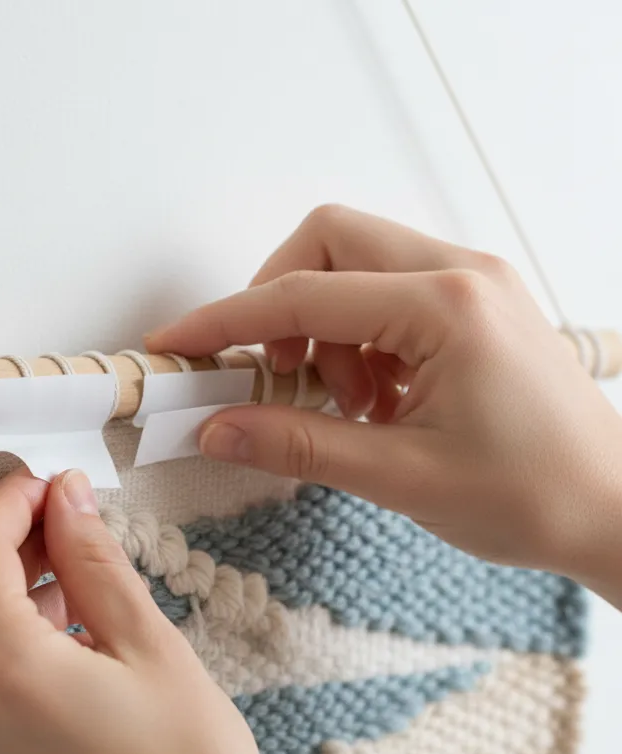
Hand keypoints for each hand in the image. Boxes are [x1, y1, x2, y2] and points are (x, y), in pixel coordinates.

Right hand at [146, 205, 621, 601]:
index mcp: (445, 307)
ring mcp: (470, 284)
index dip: (226, 320)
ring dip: (324, 332)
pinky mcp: (472, 305)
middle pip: (329, 241)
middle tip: (274, 376)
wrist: (612, 509)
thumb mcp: (401, 478)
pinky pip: (386, 294)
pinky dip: (357, 341)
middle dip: (278, 304)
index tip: (177, 342)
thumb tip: (217, 428)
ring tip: (350, 407)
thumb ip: (299, 445)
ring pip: (355, 265)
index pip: (303, 296)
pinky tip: (376, 402)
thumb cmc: (533, 495)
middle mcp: (460, 274)